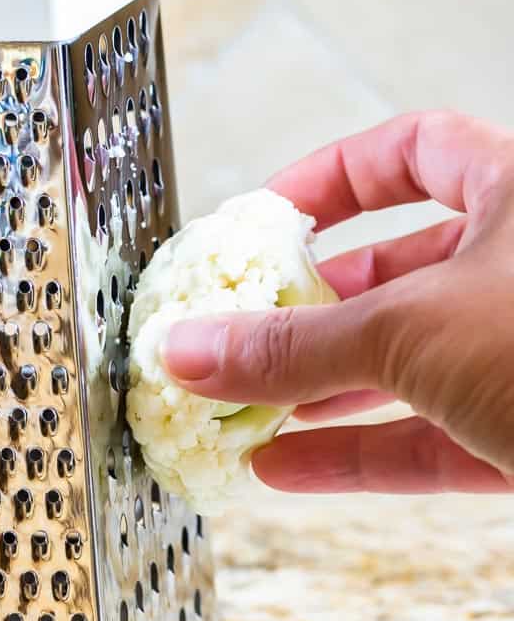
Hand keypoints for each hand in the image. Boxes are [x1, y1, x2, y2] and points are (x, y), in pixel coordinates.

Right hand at [164, 111, 513, 493]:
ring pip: (407, 364)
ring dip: (319, 391)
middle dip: (310, 307)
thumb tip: (192, 349)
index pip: (412, 153)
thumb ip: (296, 344)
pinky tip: (288, 467)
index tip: (264, 218)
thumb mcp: (416, 330)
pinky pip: (428, 437)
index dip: (330, 177)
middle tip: (239, 330)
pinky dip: (357, 453)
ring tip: (241, 407)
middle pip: (396, 272)